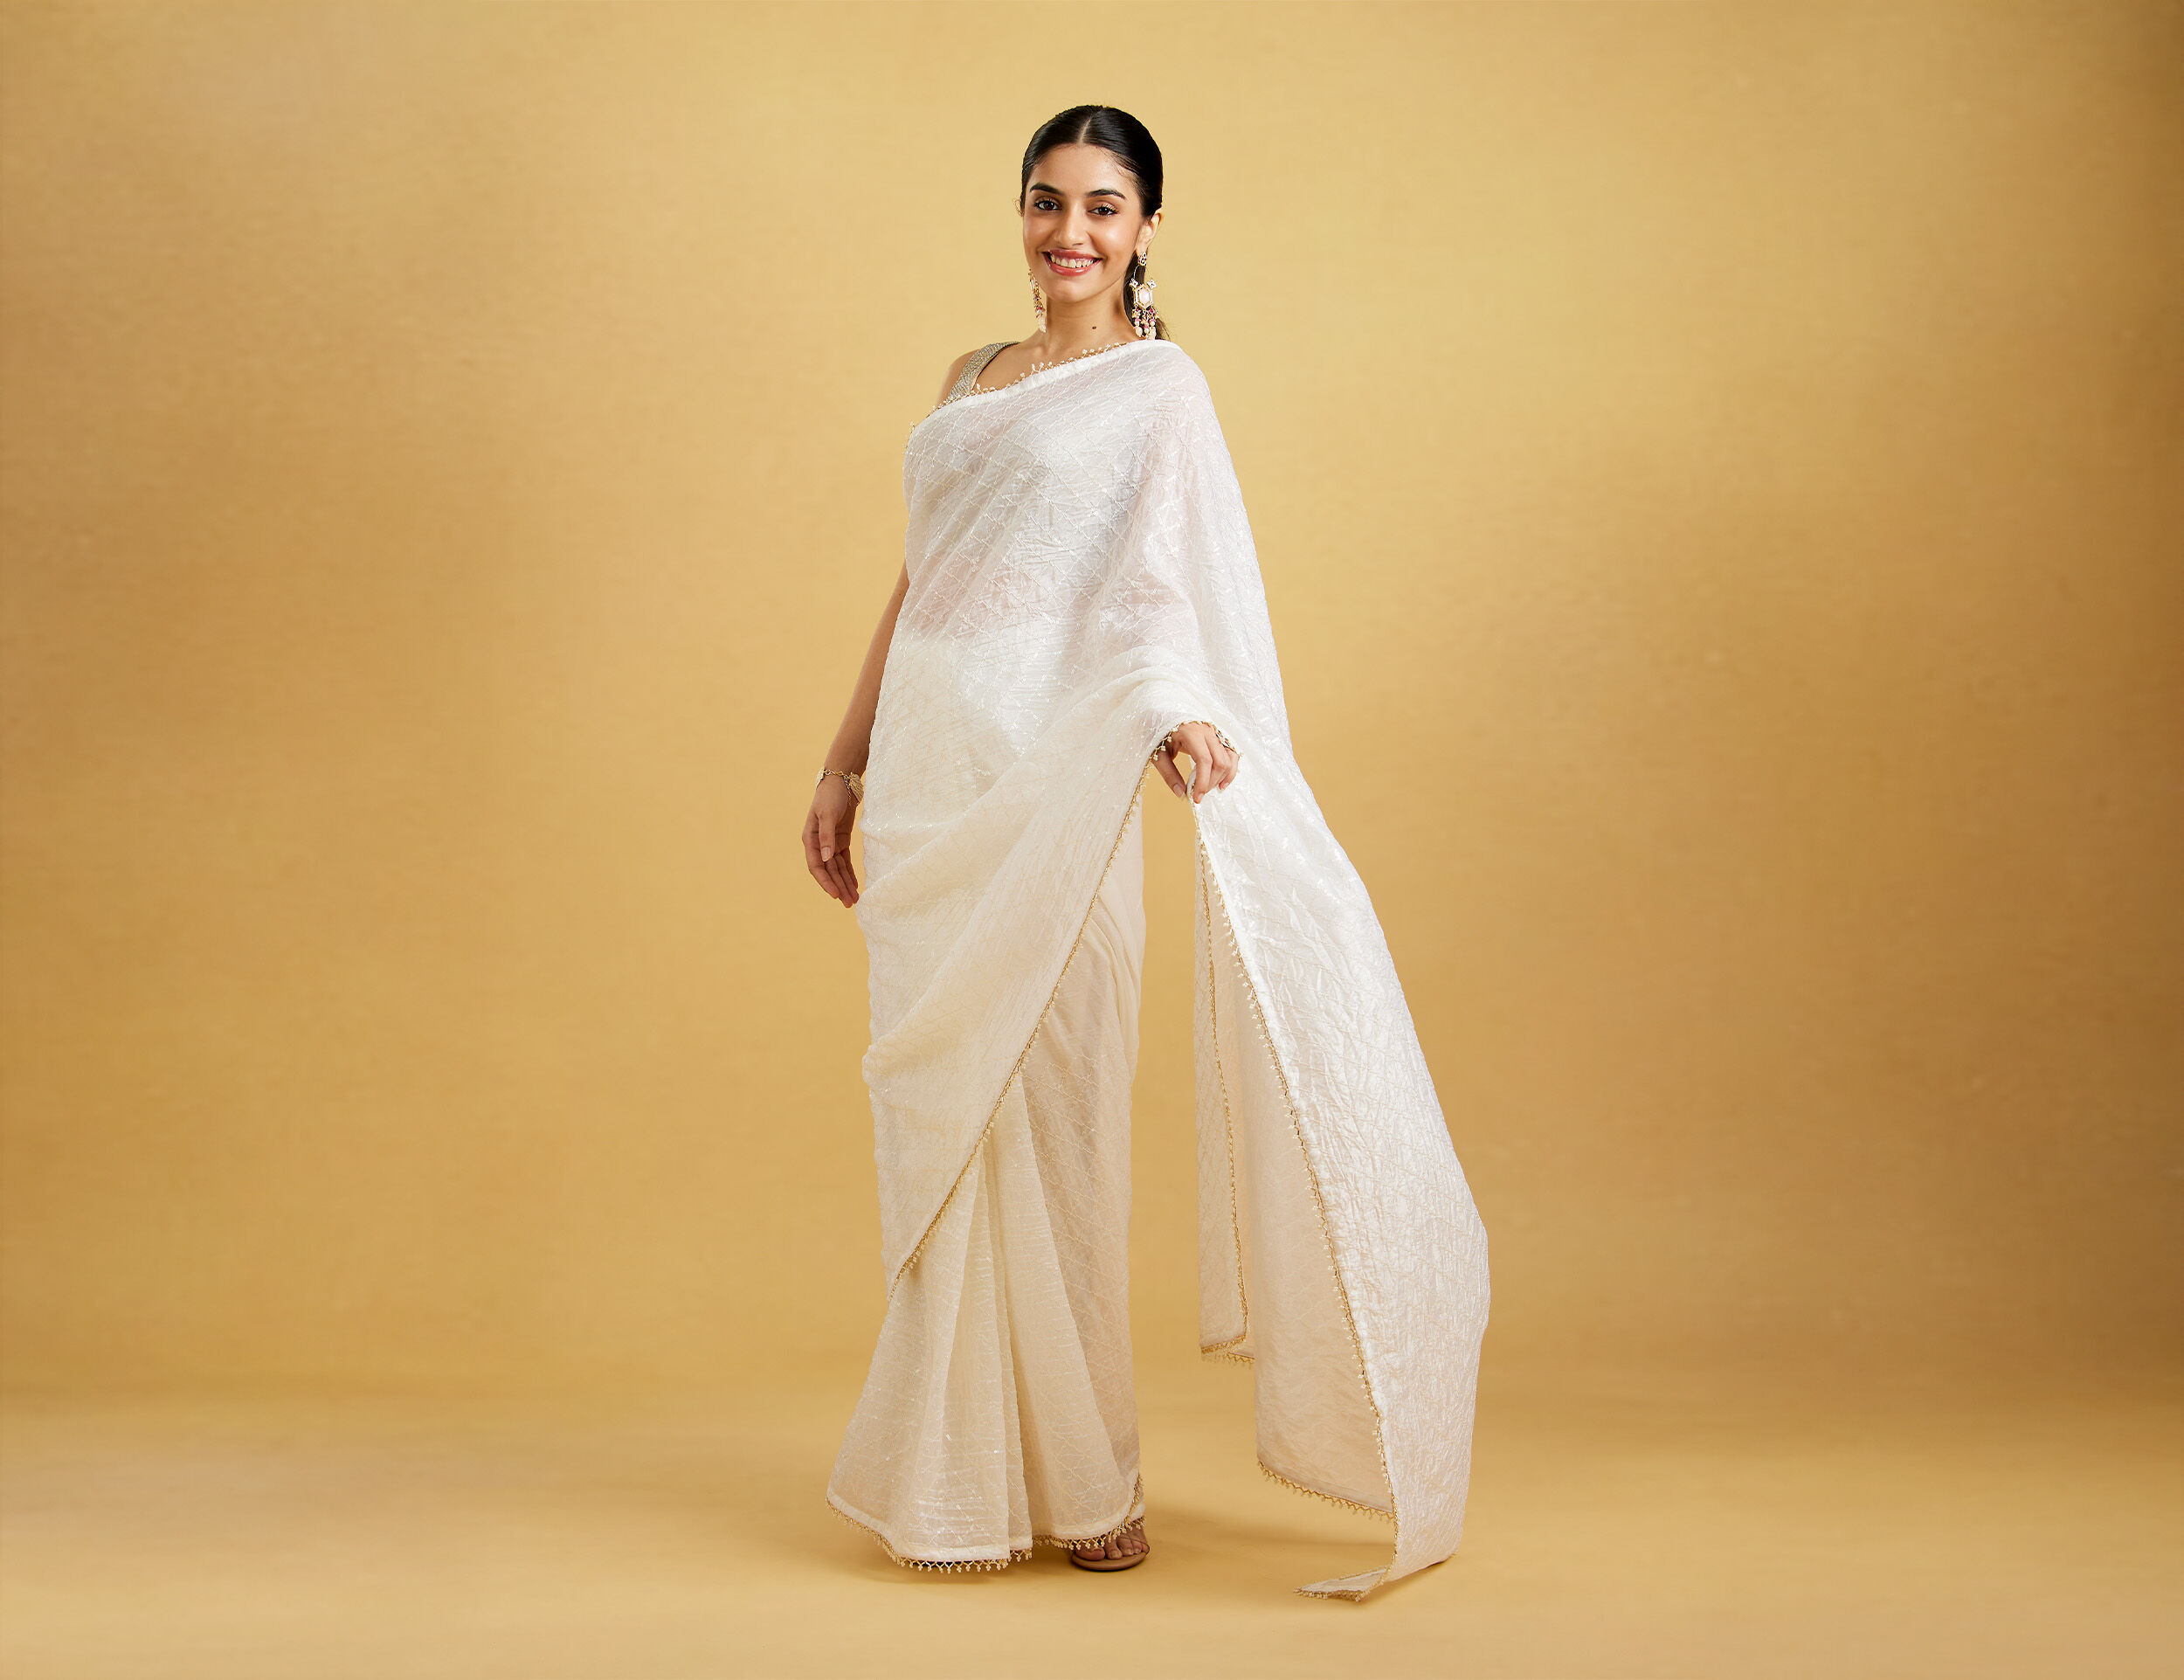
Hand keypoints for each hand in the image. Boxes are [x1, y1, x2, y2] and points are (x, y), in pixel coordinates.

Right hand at [804, 778, 860, 907]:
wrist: (839, 782)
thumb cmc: (830, 796)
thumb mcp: (827, 814)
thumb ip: (826, 836)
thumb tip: (826, 859)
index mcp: (810, 839)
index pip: (816, 866)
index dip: (825, 881)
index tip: (836, 894)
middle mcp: (818, 844)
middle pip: (828, 871)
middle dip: (838, 887)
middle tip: (850, 903)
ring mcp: (829, 843)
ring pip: (837, 869)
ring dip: (845, 883)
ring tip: (855, 899)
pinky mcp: (840, 840)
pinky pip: (844, 861)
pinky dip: (849, 873)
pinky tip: (855, 885)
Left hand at [1151, 720, 1240, 804]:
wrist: (1162, 713)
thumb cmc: (1159, 732)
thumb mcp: (1157, 753)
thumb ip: (1169, 774)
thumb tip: (1181, 794)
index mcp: (1191, 732)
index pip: (1205, 760)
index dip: (1203, 782)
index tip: (1196, 798)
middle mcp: (1207, 730)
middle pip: (1219, 762)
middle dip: (1211, 782)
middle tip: (1198, 794)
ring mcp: (1215, 732)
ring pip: (1228, 758)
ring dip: (1222, 777)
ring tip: (1211, 790)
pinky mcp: (1219, 737)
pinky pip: (1231, 754)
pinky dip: (1230, 769)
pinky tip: (1222, 783)